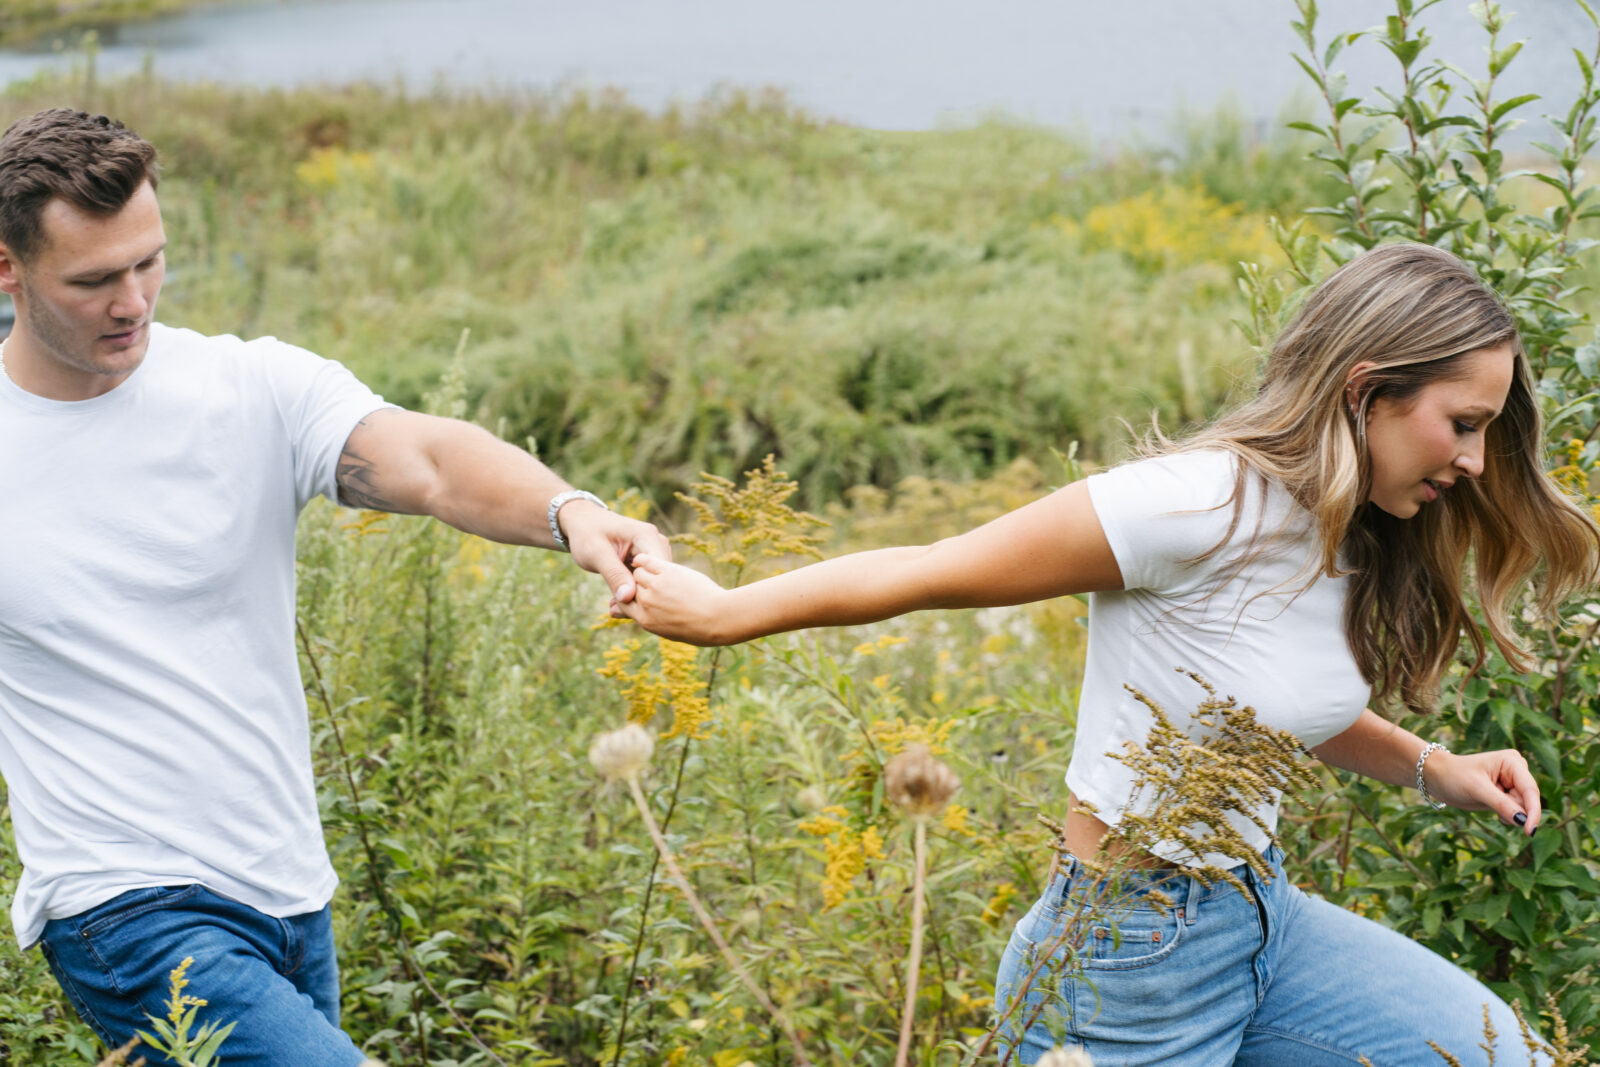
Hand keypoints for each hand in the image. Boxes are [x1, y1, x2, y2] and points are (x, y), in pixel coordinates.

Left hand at [559, 504, 671, 603]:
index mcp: (647, 536)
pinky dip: (632, 593)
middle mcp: (656, 542)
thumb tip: (628, 598)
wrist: (582, 523)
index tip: (624, 604)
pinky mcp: (648, 561)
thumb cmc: (587, 534)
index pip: (660, 569)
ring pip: (653, 582)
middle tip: (615, 610)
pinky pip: (646, 581)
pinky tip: (616, 603)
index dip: (646, 590)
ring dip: (635, 597)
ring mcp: (654, 552)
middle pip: (658, 578)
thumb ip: (614, 574)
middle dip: (640, 596)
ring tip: (614, 608)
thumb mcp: (597, 554)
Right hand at [611, 552, 736, 644]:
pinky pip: (647, 561)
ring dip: (642, 570)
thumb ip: (654, 621)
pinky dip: (643, 558)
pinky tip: (643, 557)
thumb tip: (648, 619)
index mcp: (646, 620)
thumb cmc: (699, 628)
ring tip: (645, 567)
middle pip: (631, 587)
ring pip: (638, 573)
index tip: (631, 592)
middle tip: (638, 576)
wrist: (718, 619)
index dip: (626, 597)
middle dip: (636, 583)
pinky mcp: (667, 572)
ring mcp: (656, 586)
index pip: (624, 604)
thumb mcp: (671, 632)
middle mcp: (647, 603)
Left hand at [1424, 748, 1540, 834]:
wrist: (1437, 778)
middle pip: (1527, 801)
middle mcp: (1517, 771)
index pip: (1530, 790)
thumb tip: (1524, 821)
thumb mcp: (1477, 789)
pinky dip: (1505, 814)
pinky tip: (1488, 805)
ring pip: (1522, 809)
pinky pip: (1515, 812)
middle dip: (1513, 810)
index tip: (1531, 831)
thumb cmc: (1454, 776)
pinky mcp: (1507, 794)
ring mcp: (1512, 782)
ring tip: (1485, 801)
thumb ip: (1502, 804)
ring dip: (1507, 813)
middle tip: (1488, 802)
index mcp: (1512, 762)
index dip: (1533, 811)